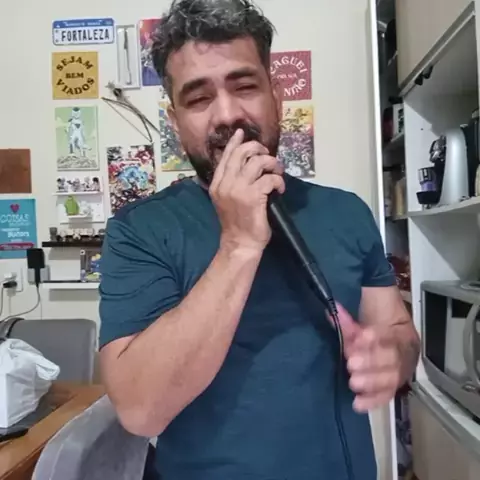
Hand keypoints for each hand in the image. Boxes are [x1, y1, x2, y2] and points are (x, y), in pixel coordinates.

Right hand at [210, 129, 284, 252]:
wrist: (240, 243)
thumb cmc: (237, 224)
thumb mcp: (227, 200)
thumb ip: (231, 183)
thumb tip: (247, 165)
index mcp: (217, 184)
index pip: (225, 157)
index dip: (235, 142)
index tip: (241, 132)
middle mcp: (225, 184)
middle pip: (241, 153)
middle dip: (258, 149)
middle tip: (268, 156)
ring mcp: (238, 189)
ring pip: (257, 162)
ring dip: (272, 163)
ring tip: (277, 172)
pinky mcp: (253, 197)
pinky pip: (270, 178)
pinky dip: (279, 181)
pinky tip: (280, 189)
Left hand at [333, 303, 400, 412]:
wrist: (390, 329)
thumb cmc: (376, 319)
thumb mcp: (364, 314)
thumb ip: (352, 316)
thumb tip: (334, 313)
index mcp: (399, 329)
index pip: (390, 333)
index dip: (376, 337)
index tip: (359, 337)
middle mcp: (404, 350)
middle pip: (393, 358)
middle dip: (372, 362)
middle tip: (352, 364)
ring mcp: (401, 369)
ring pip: (392, 378)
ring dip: (372, 381)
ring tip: (353, 382)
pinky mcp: (392, 385)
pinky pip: (386, 395)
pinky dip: (372, 400)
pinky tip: (358, 404)